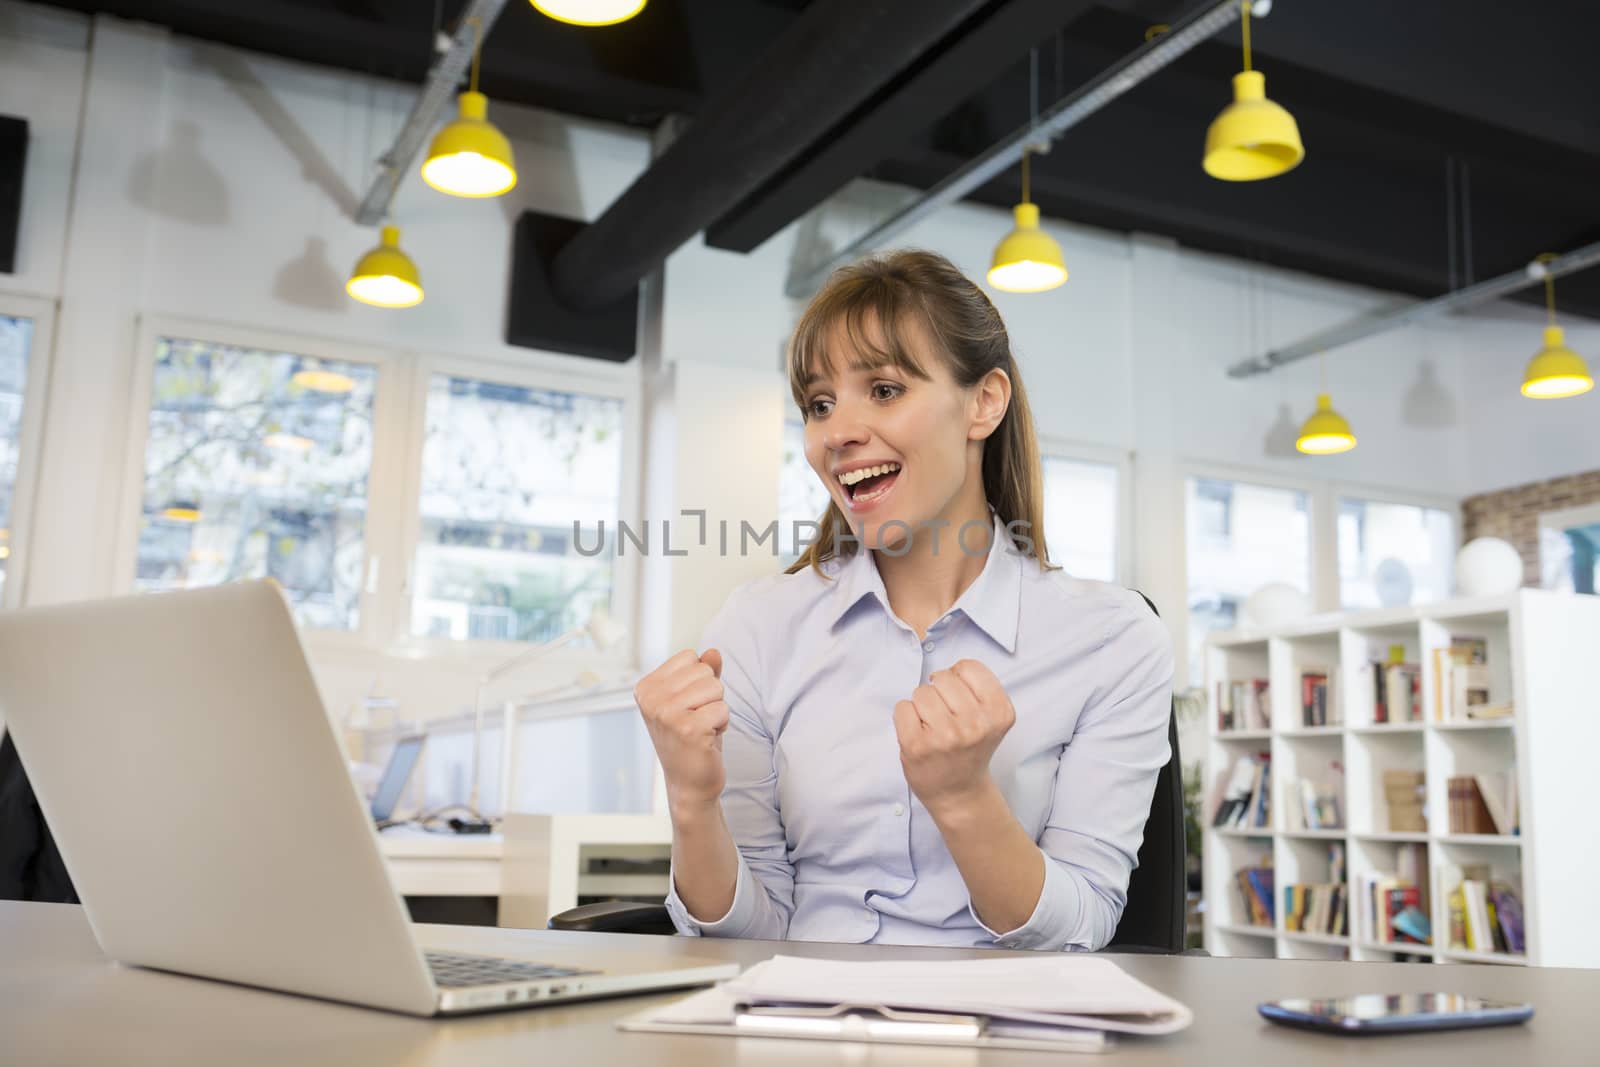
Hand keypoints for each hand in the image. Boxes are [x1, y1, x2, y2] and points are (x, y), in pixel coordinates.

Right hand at [634, 649, 728, 816]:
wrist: (689, 783)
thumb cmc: (692, 738)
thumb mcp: (694, 699)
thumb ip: (702, 673)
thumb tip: (713, 652)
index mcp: (647, 687)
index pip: (690, 657)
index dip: (699, 680)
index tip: (688, 706)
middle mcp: (651, 699)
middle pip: (704, 671)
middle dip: (711, 695)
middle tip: (697, 720)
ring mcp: (667, 714)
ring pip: (715, 687)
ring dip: (717, 709)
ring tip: (702, 729)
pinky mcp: (687, 729)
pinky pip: (723, 709)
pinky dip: (722, 724)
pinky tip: (707, 739)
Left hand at [893, 659, 1015, 817]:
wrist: (959, 792)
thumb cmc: (970, 749)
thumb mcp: (991, 718)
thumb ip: (977, 688)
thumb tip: (946, 670)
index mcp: (998, 713)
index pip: (969, 667)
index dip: (959, 677)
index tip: (960, 697)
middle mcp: (976, 724)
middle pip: (943, 677)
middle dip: (939, 691)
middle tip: (945, 716)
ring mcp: (946, 736)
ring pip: (921, 691)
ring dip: (922, 705)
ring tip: (933, 727)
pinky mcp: (918, 745)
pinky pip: (902, 707)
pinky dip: (906, 717)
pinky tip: (919, 734)